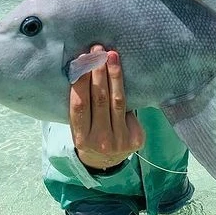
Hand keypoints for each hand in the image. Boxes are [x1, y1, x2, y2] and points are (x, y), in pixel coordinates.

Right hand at [69, 45, 144, 170]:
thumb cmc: (89, 135)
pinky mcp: (136, 139)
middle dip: (99, 72)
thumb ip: (82, 107)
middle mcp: (100, 140)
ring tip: (112, 56)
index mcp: (81, 138)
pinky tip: (121, 73)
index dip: (81, 82)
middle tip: (98, 51)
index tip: (81, 60)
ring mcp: (120, 140)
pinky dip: (124, 90)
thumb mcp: (79, 127)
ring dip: (115, 75)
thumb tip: (82, 69)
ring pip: (118, 101)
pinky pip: (130, 109)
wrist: (106, 163)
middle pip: (100, 100)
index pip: (80, 106)